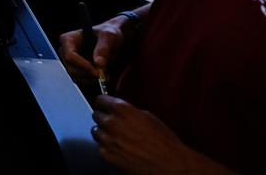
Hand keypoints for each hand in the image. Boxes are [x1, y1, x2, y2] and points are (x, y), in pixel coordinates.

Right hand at [59, 14, 131, 82]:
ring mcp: (69, 63)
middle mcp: (65, 51)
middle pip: (71, 69)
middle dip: (88, 75)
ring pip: (76, 78)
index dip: (83, 66)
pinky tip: (102, 76)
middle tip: (105, 75)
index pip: (70, 56)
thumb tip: (99, 63)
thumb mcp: (109, 36)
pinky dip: (92, 82)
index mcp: (68, 39)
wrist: (111, 41)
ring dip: (91, 79)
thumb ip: (104, 48)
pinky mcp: (75, 71)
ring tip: (106, 74)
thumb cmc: (108, 34)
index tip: (98, 72)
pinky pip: (81, 81)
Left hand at [91, 96, 233, 173]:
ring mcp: (108, 140)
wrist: (170, 165)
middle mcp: (112, 123)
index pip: (100, 100)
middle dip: (105, 119)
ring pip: (96, 131)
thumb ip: (128, 111)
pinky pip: (100, 147)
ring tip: (118, 138)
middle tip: (116, 125)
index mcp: (122, 110)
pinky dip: (107, 148)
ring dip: (104, 133)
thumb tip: (118, 110)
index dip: (104, 104)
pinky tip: (120, 149)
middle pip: (96, 115)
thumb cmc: (163, 141)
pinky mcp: (107, 156)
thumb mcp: (148, 116)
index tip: (105, 107)